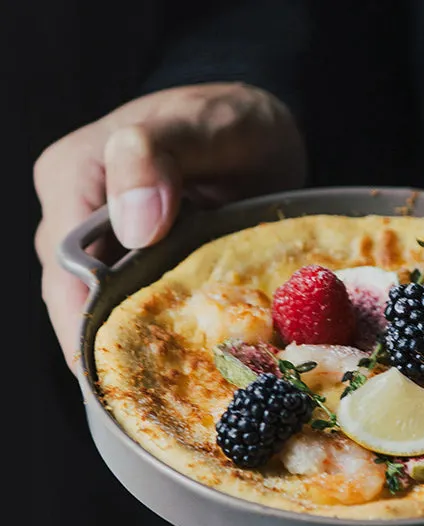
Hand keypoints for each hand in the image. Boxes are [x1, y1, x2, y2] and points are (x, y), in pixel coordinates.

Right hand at [33, 82, 305, 369]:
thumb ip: (155, 154)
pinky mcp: (145, 272)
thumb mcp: (200, 122)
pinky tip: (193, 369)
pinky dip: (165, 341)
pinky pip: (144, 314)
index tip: (119, 376)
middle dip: (113, 355)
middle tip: (156, 402)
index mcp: (74, 179)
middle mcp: (80, 222)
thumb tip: (134, 227)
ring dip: (141, 354)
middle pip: (78, 305)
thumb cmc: (226, 120)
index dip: (85, 328)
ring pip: (110, 316)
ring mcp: (112, 252)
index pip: (64, 270)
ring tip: (177, 394)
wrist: (256, 135)